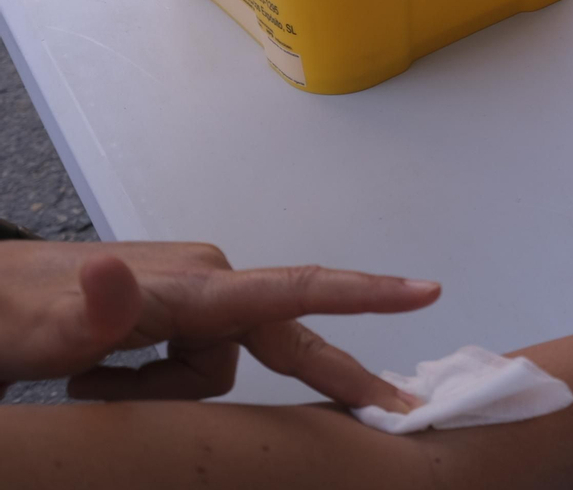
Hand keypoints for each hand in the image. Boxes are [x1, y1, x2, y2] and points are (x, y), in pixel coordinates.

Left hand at [0, 241, 438, 410]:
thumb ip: (88, 312)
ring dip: (164, 394)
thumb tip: (113, 270)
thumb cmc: (9, 313)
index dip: (365, 295)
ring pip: (220, 370)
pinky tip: (97, 379)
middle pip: (283, 341)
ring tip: (89, 389)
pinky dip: (152, 386)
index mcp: (194, 290)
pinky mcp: (175, 315)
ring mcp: (192, 300)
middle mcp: (207, 288)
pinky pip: (193, 367)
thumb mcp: (40, 330)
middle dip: (334, 373)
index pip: (294, 291)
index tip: (425, 290)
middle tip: (395, 408)